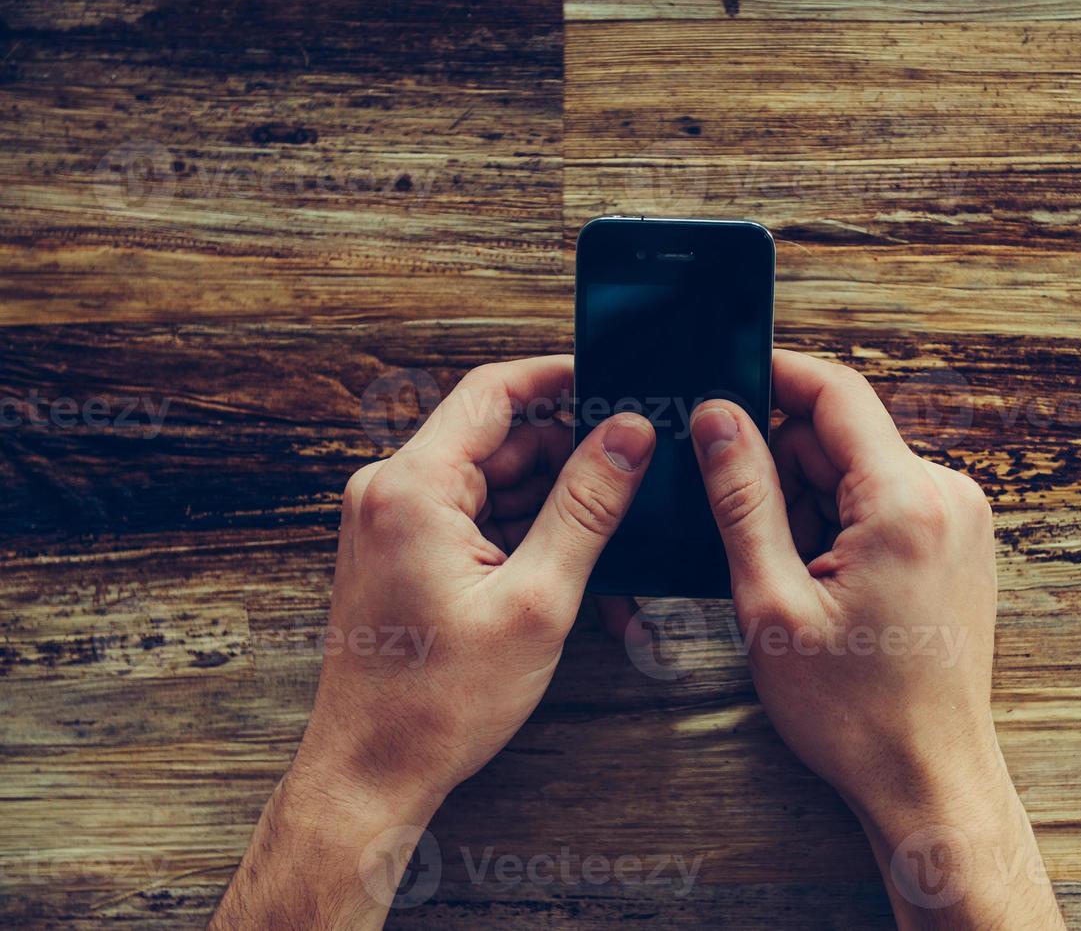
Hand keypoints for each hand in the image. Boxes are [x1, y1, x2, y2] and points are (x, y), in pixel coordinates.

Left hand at [212, 356, 654, 928]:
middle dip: (574, 464)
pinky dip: (528, 543)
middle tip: (639, 489)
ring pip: (498, 485)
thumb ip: (587, 505)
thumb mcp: (537, 598)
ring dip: (559, 515)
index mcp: (412, 486)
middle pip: (503, 440)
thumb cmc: (439, 701)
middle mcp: (392, 491)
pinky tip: (578, 581)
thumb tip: (630, 433)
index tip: (618, 382)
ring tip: (616, 560)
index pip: (494, 390)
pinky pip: (479, 522)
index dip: (561, 377)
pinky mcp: (404, 552)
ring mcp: (395, 522)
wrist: (371, 773)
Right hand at [688, 350, 1064, 928]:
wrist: (928, 777)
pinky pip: (884, 500)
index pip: (835, 391)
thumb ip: (742, 497)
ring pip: (858, 470)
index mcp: (905, 501)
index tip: (720, 380)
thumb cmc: (854, 710)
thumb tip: (717, 416)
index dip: (772, 375)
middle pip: (841, 435)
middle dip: (783, 471)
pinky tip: (825, 586)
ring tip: (795, 585)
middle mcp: (948, 494)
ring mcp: (960, 517)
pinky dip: (842, 525)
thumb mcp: (772, 601)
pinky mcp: (958, 541)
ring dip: (811, 506)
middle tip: (754, 544)